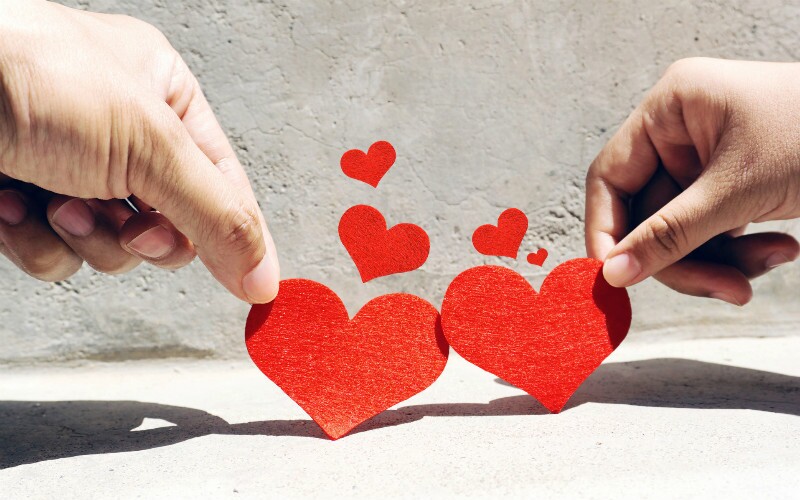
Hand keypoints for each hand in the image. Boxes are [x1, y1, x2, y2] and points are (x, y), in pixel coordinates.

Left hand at [0, 0, 278, 302]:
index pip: (223, 182)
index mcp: (163, 95)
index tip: (253, 282)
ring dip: (87, 237)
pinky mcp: (25, 200)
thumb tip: (263, 272)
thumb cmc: (30, 76)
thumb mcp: (152, 144)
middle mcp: (121, 132)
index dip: (237, 232)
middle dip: (143, 233)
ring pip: (114, 247)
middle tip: (128, 220)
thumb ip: (218, 215)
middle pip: (170, 224)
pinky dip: (38, 242)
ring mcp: (70, 167)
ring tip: (57, 201)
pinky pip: (58, 254)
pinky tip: (16, 206)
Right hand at [586, 58, 799, 304]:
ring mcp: (705, 160)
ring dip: (719, 261)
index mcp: (669, 109)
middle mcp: (680, 132)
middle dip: (685, 258)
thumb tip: (613, 274)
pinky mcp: (731, 185)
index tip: (616, 279)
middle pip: (648, 215)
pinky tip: (780, 250)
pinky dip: (739, 253)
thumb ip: (669, 235)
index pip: (611, 177)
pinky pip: (711, 232)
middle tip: (724, 290)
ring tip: (770, 265)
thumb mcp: (739, 190)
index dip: (608, 230)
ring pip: (680, 232)